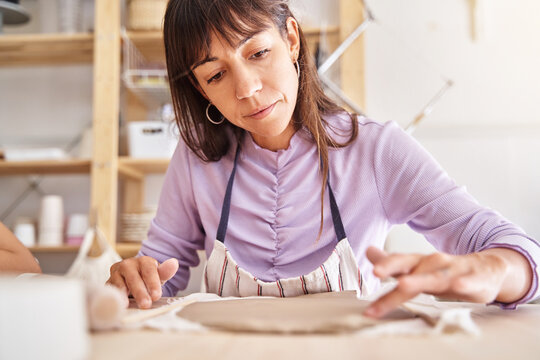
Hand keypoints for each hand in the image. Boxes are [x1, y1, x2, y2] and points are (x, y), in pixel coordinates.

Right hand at [106, 256, 178, 308]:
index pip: (149, 270)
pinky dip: (113, 297)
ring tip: (127, 305)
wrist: (133, 279)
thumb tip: (174, 263)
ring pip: (119, 283)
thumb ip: (165, 272)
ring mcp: (116, 274)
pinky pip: (110, 290)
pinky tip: (117, 305)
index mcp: (144, 261)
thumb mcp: (158, 276)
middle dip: (140, 292)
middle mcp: (128, 265)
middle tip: (146, 304)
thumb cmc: (147, 278)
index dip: (153, 283)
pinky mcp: (108, 283)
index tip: (157, 295)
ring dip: (124, 295)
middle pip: (134, 278)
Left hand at [362, 246, 525, 317]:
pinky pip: (469, 282)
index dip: (382, 265)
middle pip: (411, 266)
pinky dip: (464, 284)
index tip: (368, 270)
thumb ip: (393, 263)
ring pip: (435, 276)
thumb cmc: (446, 271)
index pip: (397, 262)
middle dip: (392, 267)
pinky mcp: (475, 280)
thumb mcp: (418, 267)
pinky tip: (459, 286)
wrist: (488, 268)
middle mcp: (433, 263)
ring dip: (420, 279)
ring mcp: (454, 271)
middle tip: (376, 272)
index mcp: (419, 262)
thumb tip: (368, 251)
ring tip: (404, 284)